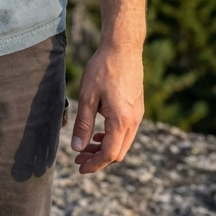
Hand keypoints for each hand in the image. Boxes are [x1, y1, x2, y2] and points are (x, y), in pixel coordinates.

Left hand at [70, 42, 143, 173]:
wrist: (123, 48)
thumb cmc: (103, 69)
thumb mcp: (87, 97)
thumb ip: (83, 124)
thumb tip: (77, 147)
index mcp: (121, 121)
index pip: (109, 154)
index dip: (94, 164)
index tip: (80, 167)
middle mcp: (134, 121)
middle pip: (118, 152)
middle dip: (99, 159)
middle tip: (79, 157)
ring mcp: (138, 114)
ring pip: (123, 143)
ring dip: (106, 148)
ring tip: (86, 145)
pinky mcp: (138, 108)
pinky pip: (127, 131)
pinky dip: (113, 137)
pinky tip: (100, 131)